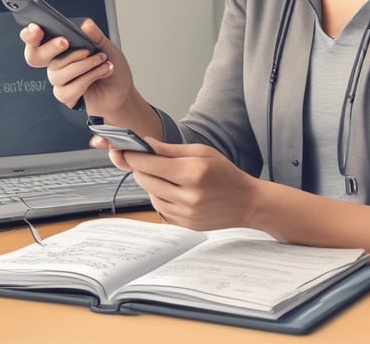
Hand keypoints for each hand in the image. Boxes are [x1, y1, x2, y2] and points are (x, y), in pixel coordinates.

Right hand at [20, 19, 133, 115]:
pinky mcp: (66, 96)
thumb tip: (85, 25)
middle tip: (66, 41)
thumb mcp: (108, 47)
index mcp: (62, 47)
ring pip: (57, 74)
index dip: (30, 35)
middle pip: (37, 57)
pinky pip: (67, 90)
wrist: (122, 91)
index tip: (35, 28)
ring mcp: (60, 80)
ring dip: (82, 65)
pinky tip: (101, 72)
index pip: (36, 40)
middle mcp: (57, 63)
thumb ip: (96, 37)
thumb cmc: (111, 67)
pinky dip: (88, 78)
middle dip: (51, 47)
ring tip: (101, 59)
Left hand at [93, 139, 259, 231]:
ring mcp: (185, 213)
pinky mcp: (184, 225)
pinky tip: (173, 189)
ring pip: (150, 194)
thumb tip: (144, 144)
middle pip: (145, 179)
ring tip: (167, 174)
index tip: (122, 149)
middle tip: (143, 158)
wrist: (246, 202)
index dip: (131, 155)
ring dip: (150, 182)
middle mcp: (188, 195)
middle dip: (140, 167)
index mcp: (193, 172)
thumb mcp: (202, 152)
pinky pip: (160, 208)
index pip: (149, 163)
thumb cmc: (226, 173)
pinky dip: (160, 196)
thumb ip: (170, 149)